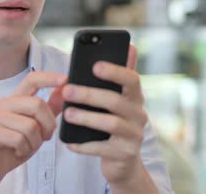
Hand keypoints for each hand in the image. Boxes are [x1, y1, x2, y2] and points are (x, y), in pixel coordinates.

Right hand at [0, 72, 66, 191]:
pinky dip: (24, 149)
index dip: (49, 77)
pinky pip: (19, 139)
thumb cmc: (14, 146)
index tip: (65, 79)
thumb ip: (50, 109)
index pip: (32, 79)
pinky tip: (18, 151)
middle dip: (48, 125)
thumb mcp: (38, 127)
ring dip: (35, 142)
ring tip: (27, 146)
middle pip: (37, 104)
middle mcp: (5, 104)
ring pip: (30, 125)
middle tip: (45, 137)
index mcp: (16, 99)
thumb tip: (64, 90)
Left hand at [61, 45, 154, 189]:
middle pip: (115, 101)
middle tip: (67, 90)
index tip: (95, 65)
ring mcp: (134, 136)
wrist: (122, 160)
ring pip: (110, 123)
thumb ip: (119, 76)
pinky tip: (69, 141)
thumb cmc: (114, 121)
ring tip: (67, 114)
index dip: (115, 71)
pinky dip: (84, 145)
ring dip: (86, 118)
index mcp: (135, 97)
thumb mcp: (118, 98)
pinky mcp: (125, 154)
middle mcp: (139, 115)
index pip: (132, 79)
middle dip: (89, 94)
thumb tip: (130, 45)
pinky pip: (102, 148)